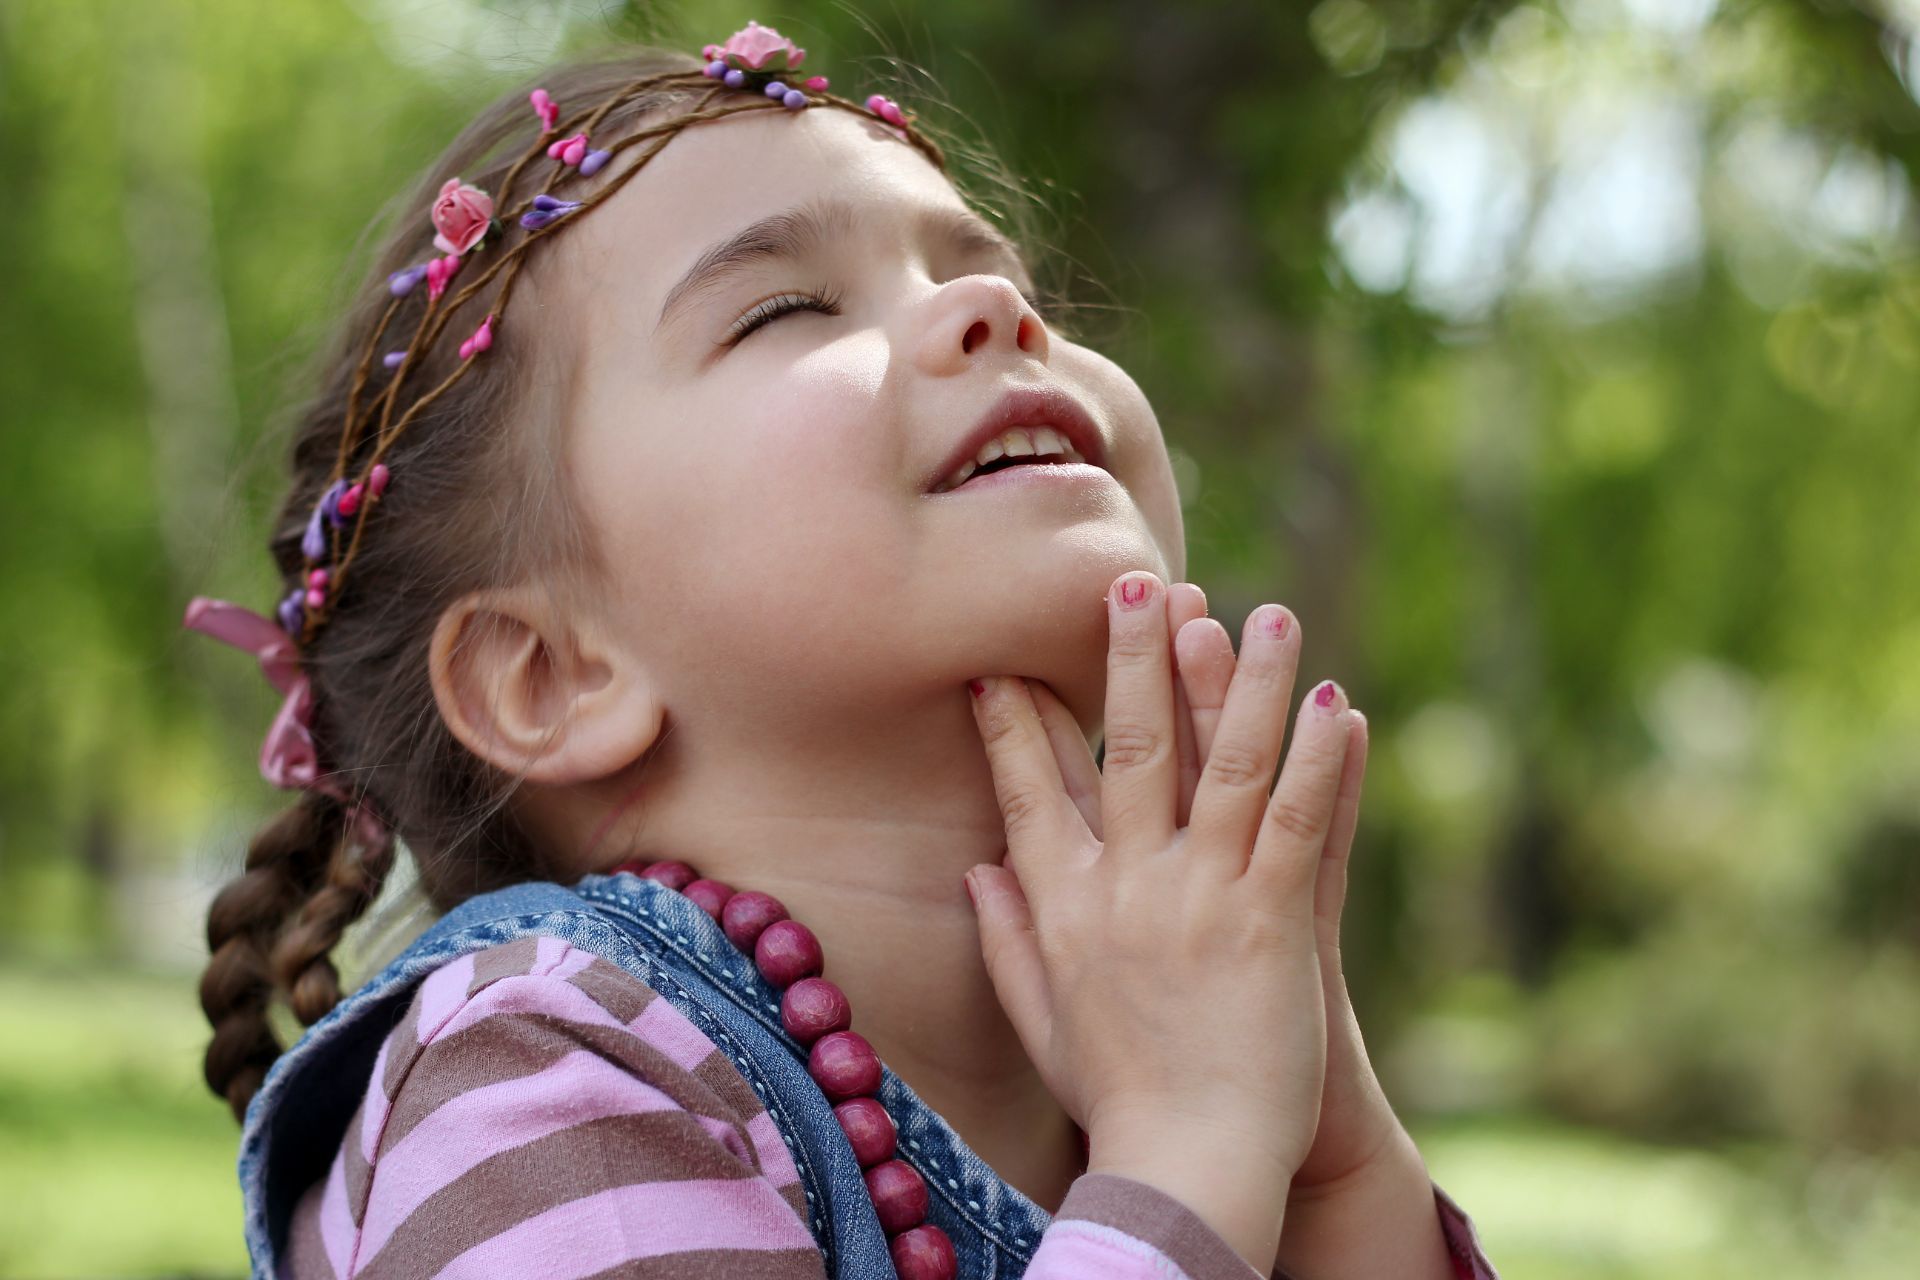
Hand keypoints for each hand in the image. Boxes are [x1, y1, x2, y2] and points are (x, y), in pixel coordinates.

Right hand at [1018, 582, 1427, 1273]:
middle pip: (1125, 748)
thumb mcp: (1039, 1017)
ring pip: (1226, 768)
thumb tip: (971, 870)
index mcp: (1062, 905)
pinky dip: (1318, 763)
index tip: (998, 656)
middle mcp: (1125, 887)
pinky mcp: (1272, 925)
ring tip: (1268, 613)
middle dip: (1133, 657)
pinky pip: (1299, 826)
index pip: (1029, 786)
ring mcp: (1200, 901)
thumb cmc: (1115, 1095)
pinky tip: (1339, 706)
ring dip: (1248, 684)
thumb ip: (1005, 937)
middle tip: (1140, 581)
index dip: (1015, 715)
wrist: (1186, 1168)